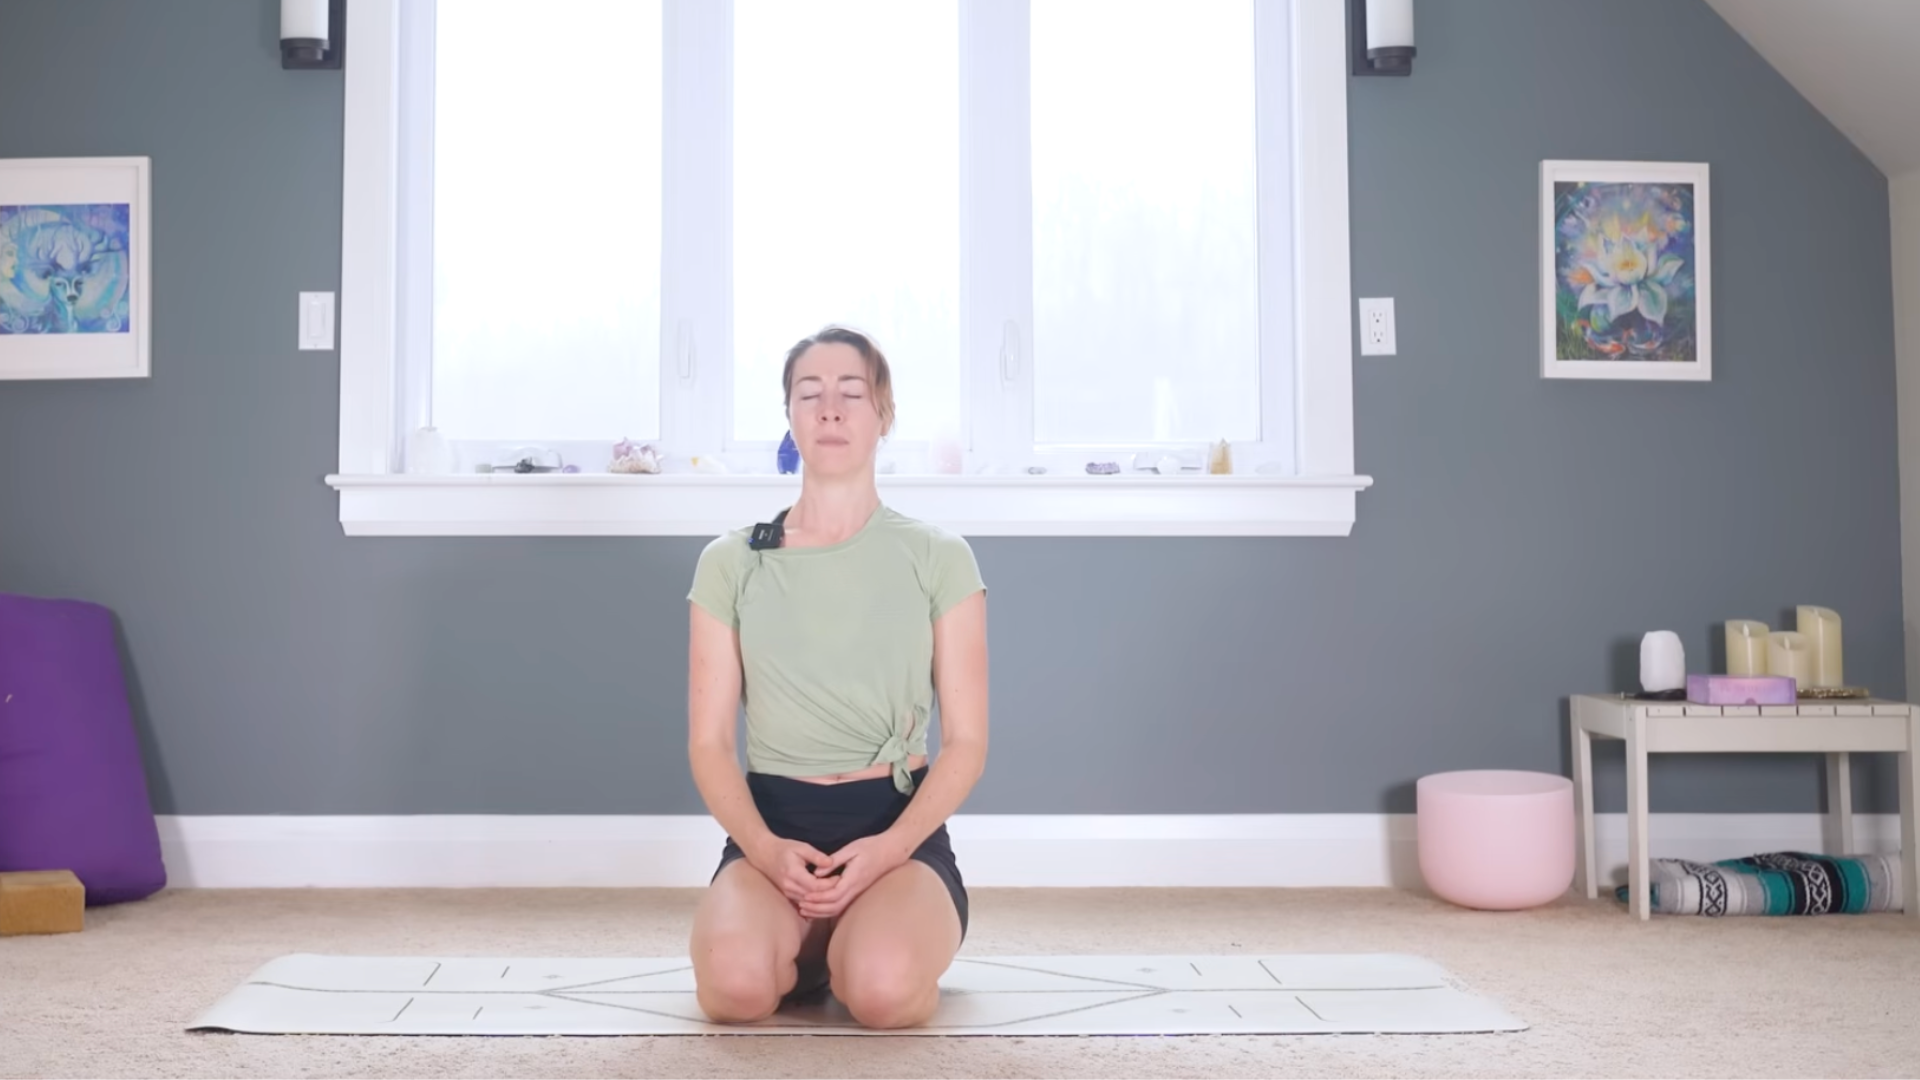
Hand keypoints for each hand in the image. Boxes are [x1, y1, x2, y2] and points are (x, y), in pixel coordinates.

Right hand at [745, 836, 835, 906]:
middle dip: (828, 893)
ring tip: (835, 891)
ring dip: (822, 899)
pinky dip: (814, 901)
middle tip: (842, 886)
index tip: (840, 877)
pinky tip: (825, 896)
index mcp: (793, 873)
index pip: (815, 886)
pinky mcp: (787, 895)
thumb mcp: (801, 847)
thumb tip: (831, 863)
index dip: (829, 884)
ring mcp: (787, 892)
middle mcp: (789, 886)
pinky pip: (803, 902)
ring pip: (808, 902)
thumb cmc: (784, 848)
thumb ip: (816, 856)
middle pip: (813, 897)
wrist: (764, 854)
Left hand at [796, 833, 910, 920]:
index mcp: (853, 878)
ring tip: (805, 910)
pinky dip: (829, 909)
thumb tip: (816, 873)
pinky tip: (819, 908)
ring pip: (838, 909)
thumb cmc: (871, 847)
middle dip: (816, 908)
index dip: (818, 897)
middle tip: (800, 906)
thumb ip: (834, 860)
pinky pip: (842, 906)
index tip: (804, 896)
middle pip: (834, 906)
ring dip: (821, 912)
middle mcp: (856, 889)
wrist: (891, 851)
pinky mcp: (858, 892)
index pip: (833, 894)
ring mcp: (858, 892)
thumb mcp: (851, 849)